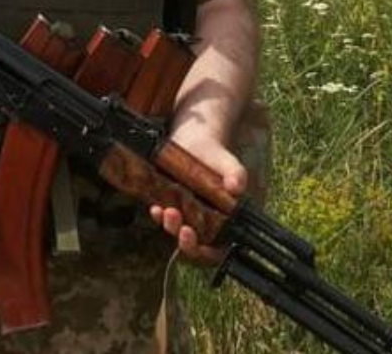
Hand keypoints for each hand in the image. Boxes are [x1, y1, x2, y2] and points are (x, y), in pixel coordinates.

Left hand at [149, 128, 246, 263]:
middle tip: (181, 228)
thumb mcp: (227, 162)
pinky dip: (160, 216)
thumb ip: (235, 174)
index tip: (195, 239)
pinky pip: (166, 217)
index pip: (218, 250)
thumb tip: (236, 186)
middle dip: (186, 242)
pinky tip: (155, 208)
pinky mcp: (173, 204)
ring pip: (179, 231)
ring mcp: (188, 214)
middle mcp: (207, 222)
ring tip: (166, 212)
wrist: (196, 137)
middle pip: (197, 245)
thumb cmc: (216, 152)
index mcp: (227, 220)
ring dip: (171, 227)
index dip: (207, 253)